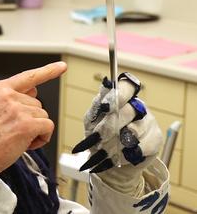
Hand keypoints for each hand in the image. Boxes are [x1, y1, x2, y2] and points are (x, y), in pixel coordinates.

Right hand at [0, 61, 66, 177]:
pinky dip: (42, 138)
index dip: (47, 71)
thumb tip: (29, 93)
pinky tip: (26, 145)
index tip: (61, 66)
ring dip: (35, 131)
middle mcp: (8, 95)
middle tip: (12, 133)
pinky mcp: (26, 124)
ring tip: (15, 140)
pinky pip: (48, 127)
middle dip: (30, 119)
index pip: (27, 77)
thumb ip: (5, 100)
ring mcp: (18, 109)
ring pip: (43, 116)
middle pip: (36, 103)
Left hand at [72, 72, 162, 194]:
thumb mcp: (91, 121)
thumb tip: (103, 99)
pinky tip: (118, 157)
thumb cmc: (97, 137)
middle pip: (129, 110)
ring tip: (104, 151)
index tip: (106, 105)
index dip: (119, 93)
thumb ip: (96, 110)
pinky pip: (142, 147)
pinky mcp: (156, 139)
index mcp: (120, 98)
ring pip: (135, 130)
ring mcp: (149, 122)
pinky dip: (126, 155)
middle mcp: (137, 106)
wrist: (106, 161)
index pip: (126, 86)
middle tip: (98, 138)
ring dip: (115, 144)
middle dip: (110, 127)